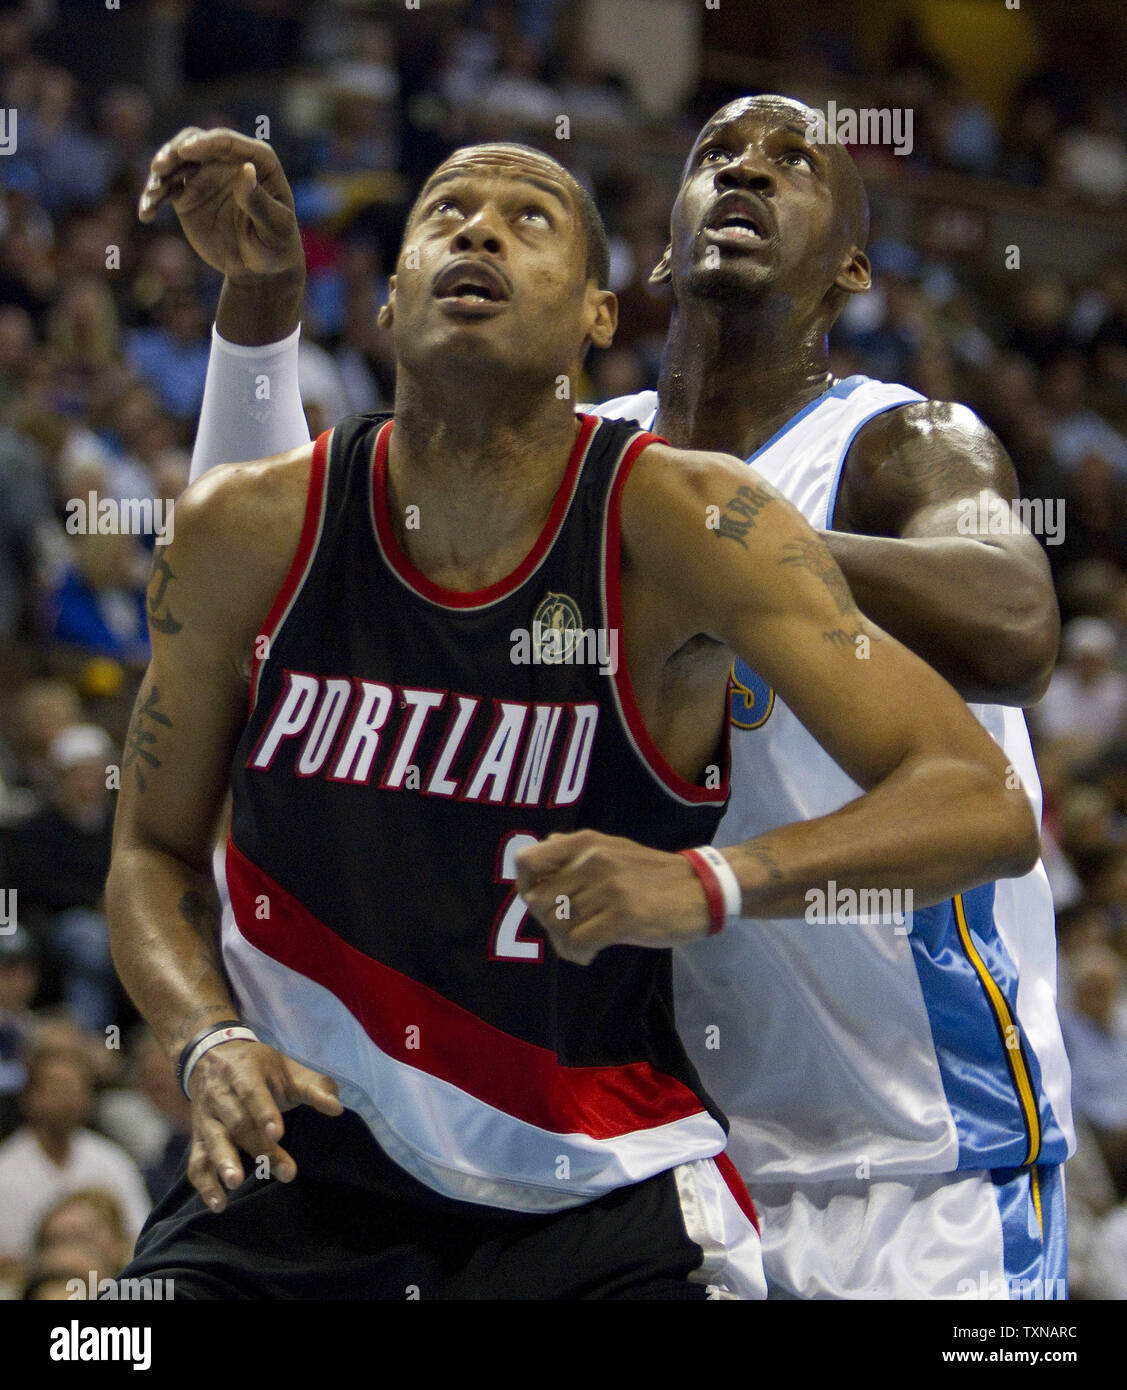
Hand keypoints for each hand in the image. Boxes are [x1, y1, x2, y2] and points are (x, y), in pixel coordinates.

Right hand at [138, 126, 303, 287]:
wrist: (259, 270)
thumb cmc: (276, 246)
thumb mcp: (275, 228)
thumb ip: (260, 202)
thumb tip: (245, 169)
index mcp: (256, 160)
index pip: (227, 142)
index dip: (205, 143)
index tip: (184, 151)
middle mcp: (226, 161)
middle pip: (194, 143)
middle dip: (174, 151)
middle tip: (160, 167)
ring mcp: (204, 176)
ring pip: (175, 163)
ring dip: (159, 175)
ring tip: (153, 196)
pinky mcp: (187, 195)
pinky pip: (165, 189)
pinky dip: (153, 199)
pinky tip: (146, 214)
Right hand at [185, 1038, 342, 1211]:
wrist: (211, 1056)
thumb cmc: (259, 1067)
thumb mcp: (287, 1068)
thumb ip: (314, 1087)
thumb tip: (337, 1109)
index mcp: (243, 1071)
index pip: (252, 1092)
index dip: (264, 1112)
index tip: (278, 1133)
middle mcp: (220, 1095)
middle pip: (238, 1124)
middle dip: (261, 1149)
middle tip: (286, 1173)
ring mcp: (206, 1118)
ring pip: (213, 1142)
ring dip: (224, 1164)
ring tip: (235, 1183)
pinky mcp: (197, 1138)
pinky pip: (196, 1162)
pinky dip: (204, 1184)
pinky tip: (218, 1204)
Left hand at [514, 830, 711, 965]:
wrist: (702, 889)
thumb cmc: (654, 874)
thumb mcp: (613, 849)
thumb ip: (577, 851)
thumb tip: (544, 845)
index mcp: (585, 843)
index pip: (527, 862)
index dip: (526, 887)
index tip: (544, 903)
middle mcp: (591, 860)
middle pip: (537, 902)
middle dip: (547, 922)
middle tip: (570, 928)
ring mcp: (607, 888)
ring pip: (556, 926)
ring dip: (565, 942)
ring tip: (583, 942)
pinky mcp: (622, 916)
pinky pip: (577, 943)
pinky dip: (579, 954)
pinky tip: (592, 953)